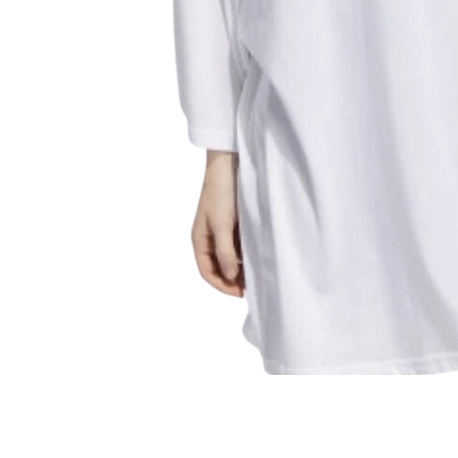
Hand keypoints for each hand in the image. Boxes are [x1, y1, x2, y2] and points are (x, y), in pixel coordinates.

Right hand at [191, 150, 244, 295]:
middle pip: (218, 266)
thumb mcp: (222, 225)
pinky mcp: (232, 221)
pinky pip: (237, 244)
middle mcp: (209, 237)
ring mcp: (220, 229)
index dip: (223, 285)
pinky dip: (245, 253)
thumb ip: (225, 252)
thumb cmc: (221, 193)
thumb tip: (231, 277)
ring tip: (257, 275)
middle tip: (252, 287)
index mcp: (199, 240)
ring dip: (240, 267)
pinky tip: (257, 256)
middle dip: (232, 279)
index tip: (241, 293)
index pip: (208, 272)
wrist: (228, 163)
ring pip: (228, 256)